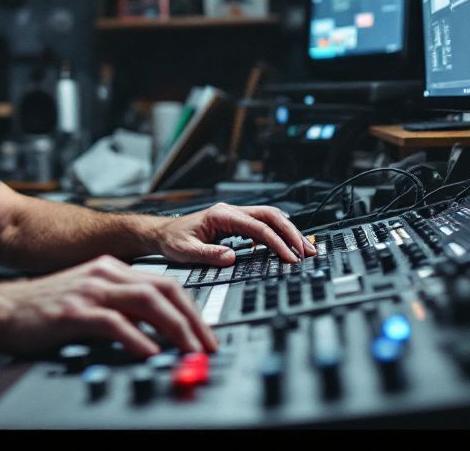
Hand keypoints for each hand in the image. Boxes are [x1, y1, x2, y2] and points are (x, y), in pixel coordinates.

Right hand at [0, 255, 216, 358]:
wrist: (2, 309)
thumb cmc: (44, 310)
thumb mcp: (90, 300)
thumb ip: (121, 310)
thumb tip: (158, 334)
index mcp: (111, 268)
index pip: (165, 283)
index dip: (191, 309)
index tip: (205, 333)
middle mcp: (104, 273)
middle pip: (164, 289)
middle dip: (192, 318)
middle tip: (207, 345)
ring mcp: (90, 290)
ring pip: (147, 301)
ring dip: (174, 327)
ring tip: (188, 350)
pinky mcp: (74, 310)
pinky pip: (114, 322)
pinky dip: (137, 338)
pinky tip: (150, 353)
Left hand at [151, 203, 316, 266]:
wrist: (162, 233)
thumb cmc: (172, 240)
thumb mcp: (185, 251)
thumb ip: (208, 254)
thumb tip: (231, 257)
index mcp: (221, 215)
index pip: (257, 227)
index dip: (277, 242)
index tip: (290, 257)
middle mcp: (231, 211)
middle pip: (271, 216)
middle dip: (291, 233)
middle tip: (307, 252)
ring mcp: (234, 215)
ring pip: (270, 218)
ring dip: (288, 232)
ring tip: (304, 249)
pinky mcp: (236, 222)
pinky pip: (263, 224)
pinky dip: (278, 234)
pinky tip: (284, 247)